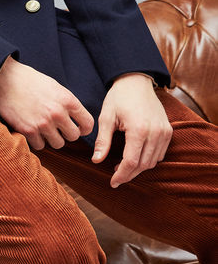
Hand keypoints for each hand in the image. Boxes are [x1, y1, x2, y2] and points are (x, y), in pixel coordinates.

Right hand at [0, 56, 93, 149]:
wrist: (4, 79)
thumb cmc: (29, 80)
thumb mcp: (54, 86)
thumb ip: (66, 103)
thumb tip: (76, 119)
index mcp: (67, 99)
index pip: (88, 123)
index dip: (84, 128)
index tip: (78, 128)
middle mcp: (57, 113)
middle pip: (73, 136)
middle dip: (66, 133)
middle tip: (57, 127)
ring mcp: (43, 123)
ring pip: (58, 144)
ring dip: (51, 138)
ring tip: (43, 127)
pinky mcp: (28, 131)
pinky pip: (40, 146)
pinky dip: (36, 140)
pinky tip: (31, 129)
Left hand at [92, 73, 172, 187]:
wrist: (136, 81)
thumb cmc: (119, 97)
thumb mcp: (106, 117)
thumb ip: (103, 141)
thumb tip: (96, 161)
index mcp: (138, 129)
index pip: (131, 162)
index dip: (121, 175)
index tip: (112, 182)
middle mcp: (155, 133)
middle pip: (143, 165)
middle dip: (129, 174)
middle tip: (116, 178)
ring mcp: (164, 132)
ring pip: (153, 161)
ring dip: (139, 168)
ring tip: (122, 167)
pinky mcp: (168, 131)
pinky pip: (160, 153)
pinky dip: (149, 159)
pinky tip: (136, 157)